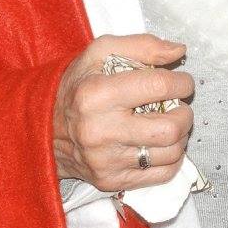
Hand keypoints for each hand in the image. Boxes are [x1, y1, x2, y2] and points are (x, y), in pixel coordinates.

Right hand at [52, 33, 193, 192]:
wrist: (42, 128)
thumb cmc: (76, 86)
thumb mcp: (100, 53)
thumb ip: (142, 46)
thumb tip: (178, 51)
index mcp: (97, 94)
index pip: (158, 87)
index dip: (181, 82)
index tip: (182, 82)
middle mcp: (100, 130)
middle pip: (169, 128)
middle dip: (185, 113)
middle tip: (179, 105)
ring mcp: (105, 160)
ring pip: (170, 153)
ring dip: (180, 136)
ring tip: (170, 123)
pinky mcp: (110, 181)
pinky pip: (161, 174)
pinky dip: (172, 158)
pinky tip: (161, 143)